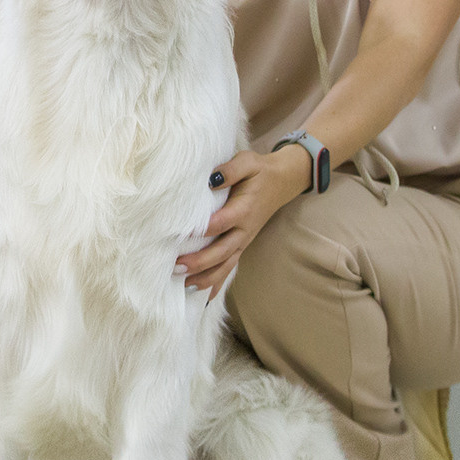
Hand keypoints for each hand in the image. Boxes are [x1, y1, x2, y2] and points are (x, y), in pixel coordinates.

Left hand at [178, 144, 313, 294]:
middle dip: (200, 262)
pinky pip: (230, 266)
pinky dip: (218, 282)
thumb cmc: (260, 171)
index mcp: (244, 209)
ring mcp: (244, 240)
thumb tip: (211, 180)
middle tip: (177, 268)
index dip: (201, 230)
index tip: (179, 236)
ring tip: (185, 285)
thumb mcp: (247, 161)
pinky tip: (205, 298)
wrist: (283, 181)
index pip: (221, 223)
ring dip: (207, 277)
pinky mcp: (242, 244)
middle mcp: (244, 229)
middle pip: (222, 251)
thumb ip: (230, 170)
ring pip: (226, 264)